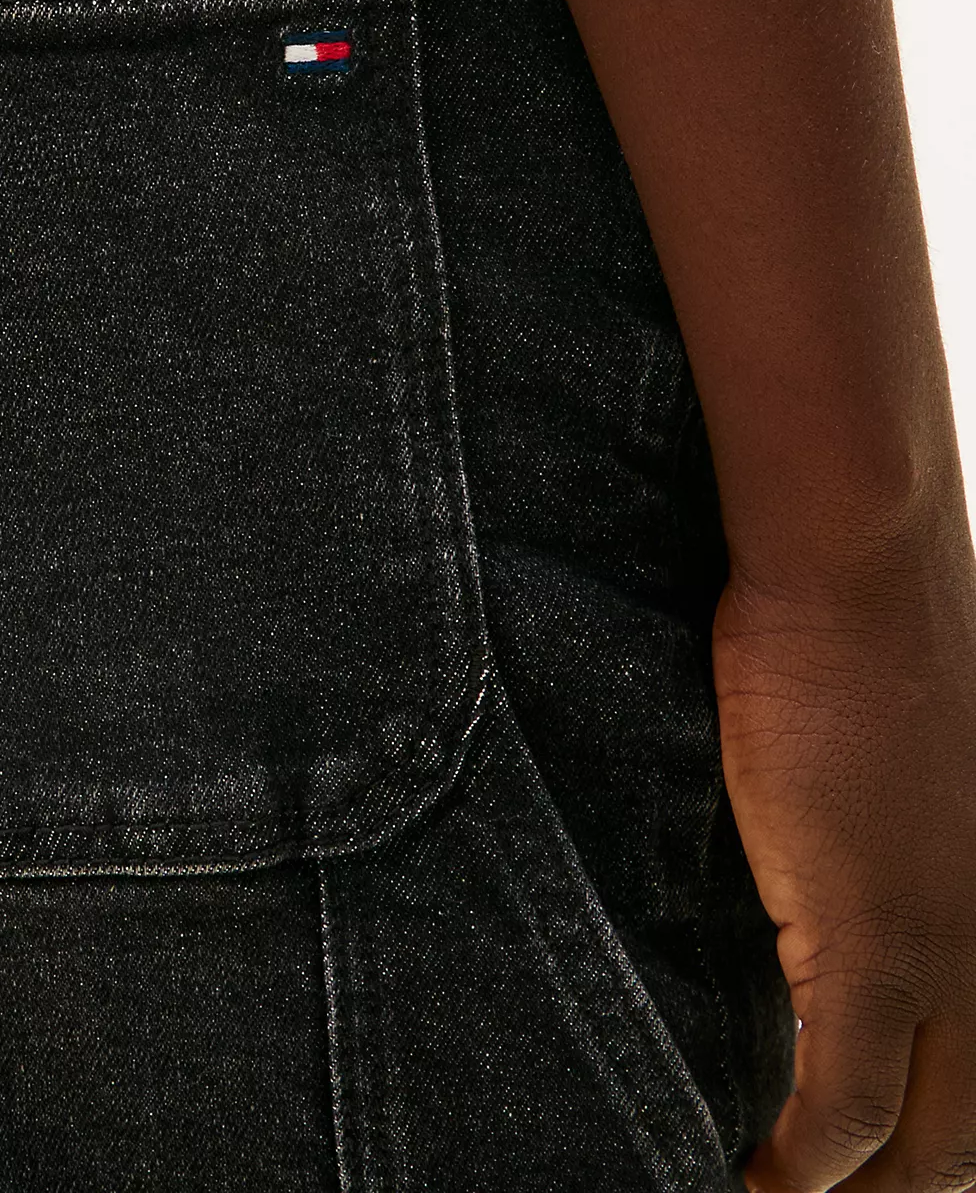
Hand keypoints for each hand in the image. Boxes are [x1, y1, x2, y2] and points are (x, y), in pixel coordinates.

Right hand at [716, 515, 975, 1190]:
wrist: (854, 575)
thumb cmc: (865, 632)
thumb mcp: (909, 764)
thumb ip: (890, 845)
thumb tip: (830, 878)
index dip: (937, 1134)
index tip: (879, 1153)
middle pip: (969, 1132)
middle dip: (906, 1179)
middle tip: (829, 1188)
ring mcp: (951, 956)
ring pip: (926, 1145)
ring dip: (854, 1185)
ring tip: (780, 1189)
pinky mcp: (875, 946)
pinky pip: (843, 1107)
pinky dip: (799, 1162)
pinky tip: (754, 1169)